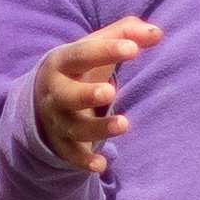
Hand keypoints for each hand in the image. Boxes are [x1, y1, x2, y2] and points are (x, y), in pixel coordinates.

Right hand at [27, 15, 158, 174]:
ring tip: (124, 125)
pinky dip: (84, 161)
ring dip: (98, 128)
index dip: (106, 51)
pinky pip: (72, 155)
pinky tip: (101, 166)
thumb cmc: (80, 67)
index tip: (134, 49)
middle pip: (67, 95)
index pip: (81, 54)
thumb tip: (156, 33)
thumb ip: (125, 34)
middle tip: (110, 92)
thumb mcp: (95, 46)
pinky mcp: (63, 144)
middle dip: (87, 94)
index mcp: (62, 63)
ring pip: (74, 127)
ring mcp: (58, 120)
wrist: (43, 98)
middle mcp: (56, 92)